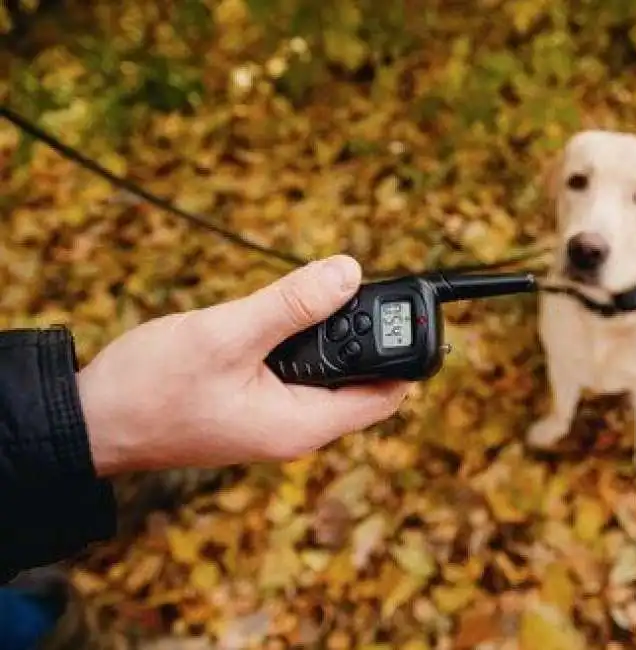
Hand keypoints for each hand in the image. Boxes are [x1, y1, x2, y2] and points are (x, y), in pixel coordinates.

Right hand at [77, 255, 408, 475]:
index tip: (402, 306)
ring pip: (327, 373)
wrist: (91, 420)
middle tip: (336, 289)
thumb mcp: (227, 335)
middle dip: (358, 333)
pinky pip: (296, 373)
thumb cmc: (151, 387)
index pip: (387, 394)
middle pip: (362, 380)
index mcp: (303, 424)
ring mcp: (275, 421)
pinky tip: (270, 319)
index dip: (402, 350)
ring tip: (298, 299)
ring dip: (323, 334)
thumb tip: (349, 272)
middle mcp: (297, 430)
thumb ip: (291, 304)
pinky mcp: (255, 408)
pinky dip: (295, 341)